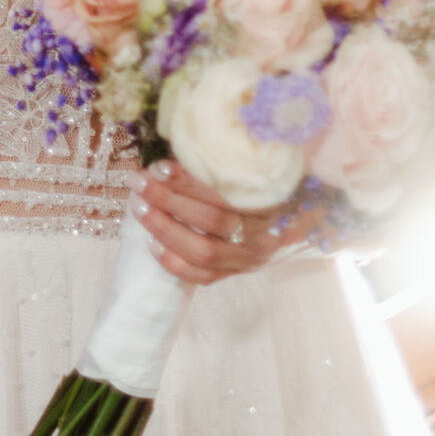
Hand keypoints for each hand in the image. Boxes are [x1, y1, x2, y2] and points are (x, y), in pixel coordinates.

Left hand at [135, 162, 295, 284]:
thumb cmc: (267, 182)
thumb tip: (172, 158)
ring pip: (203, 251)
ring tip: (138, 208)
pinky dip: (174, 263)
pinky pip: (203, 276)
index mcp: (271, 201)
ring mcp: (249, 258)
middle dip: (167, 200)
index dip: (187, 181)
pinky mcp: (236, 273)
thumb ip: (224, 162)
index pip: (223, 193)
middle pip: (210, 220)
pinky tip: (151, 244)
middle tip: (138, 182)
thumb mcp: (256, 165)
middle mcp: (263, 234)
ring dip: (165, 229)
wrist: (296, 215)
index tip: (158, 167)